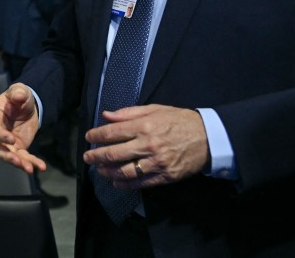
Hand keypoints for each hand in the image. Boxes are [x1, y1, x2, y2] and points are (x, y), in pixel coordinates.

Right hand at [0, 83, 46, 174]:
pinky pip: (24, 158)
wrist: (26, 106)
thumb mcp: (19, 90)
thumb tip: (18, 96)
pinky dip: (32, 162)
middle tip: (17, 161)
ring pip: (10, 157)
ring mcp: (7, 143)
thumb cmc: (18, 96)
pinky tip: (41, 167)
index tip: (12, 140)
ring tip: (29, 169)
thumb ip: (18, 92)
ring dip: (19, 163)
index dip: (0, 136)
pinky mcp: (18, 148)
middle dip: (7, 156)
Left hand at [81, 104, 208, 188]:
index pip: (112, 132)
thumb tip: (106, 115)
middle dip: (96, 156)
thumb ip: (128, 112)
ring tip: (99, 170)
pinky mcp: (165, 176)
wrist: (208, 137)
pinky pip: (141, 183)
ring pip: (125, 171)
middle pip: (114, 154)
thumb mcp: (155, 109)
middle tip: (86, 157)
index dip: (96, 135)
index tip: (88, 137)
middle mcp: (148, 144)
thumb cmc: (179, 120)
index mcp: (144, 125)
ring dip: (107, 172)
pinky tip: (116, 182)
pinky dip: (125, 184)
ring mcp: (157, 162)